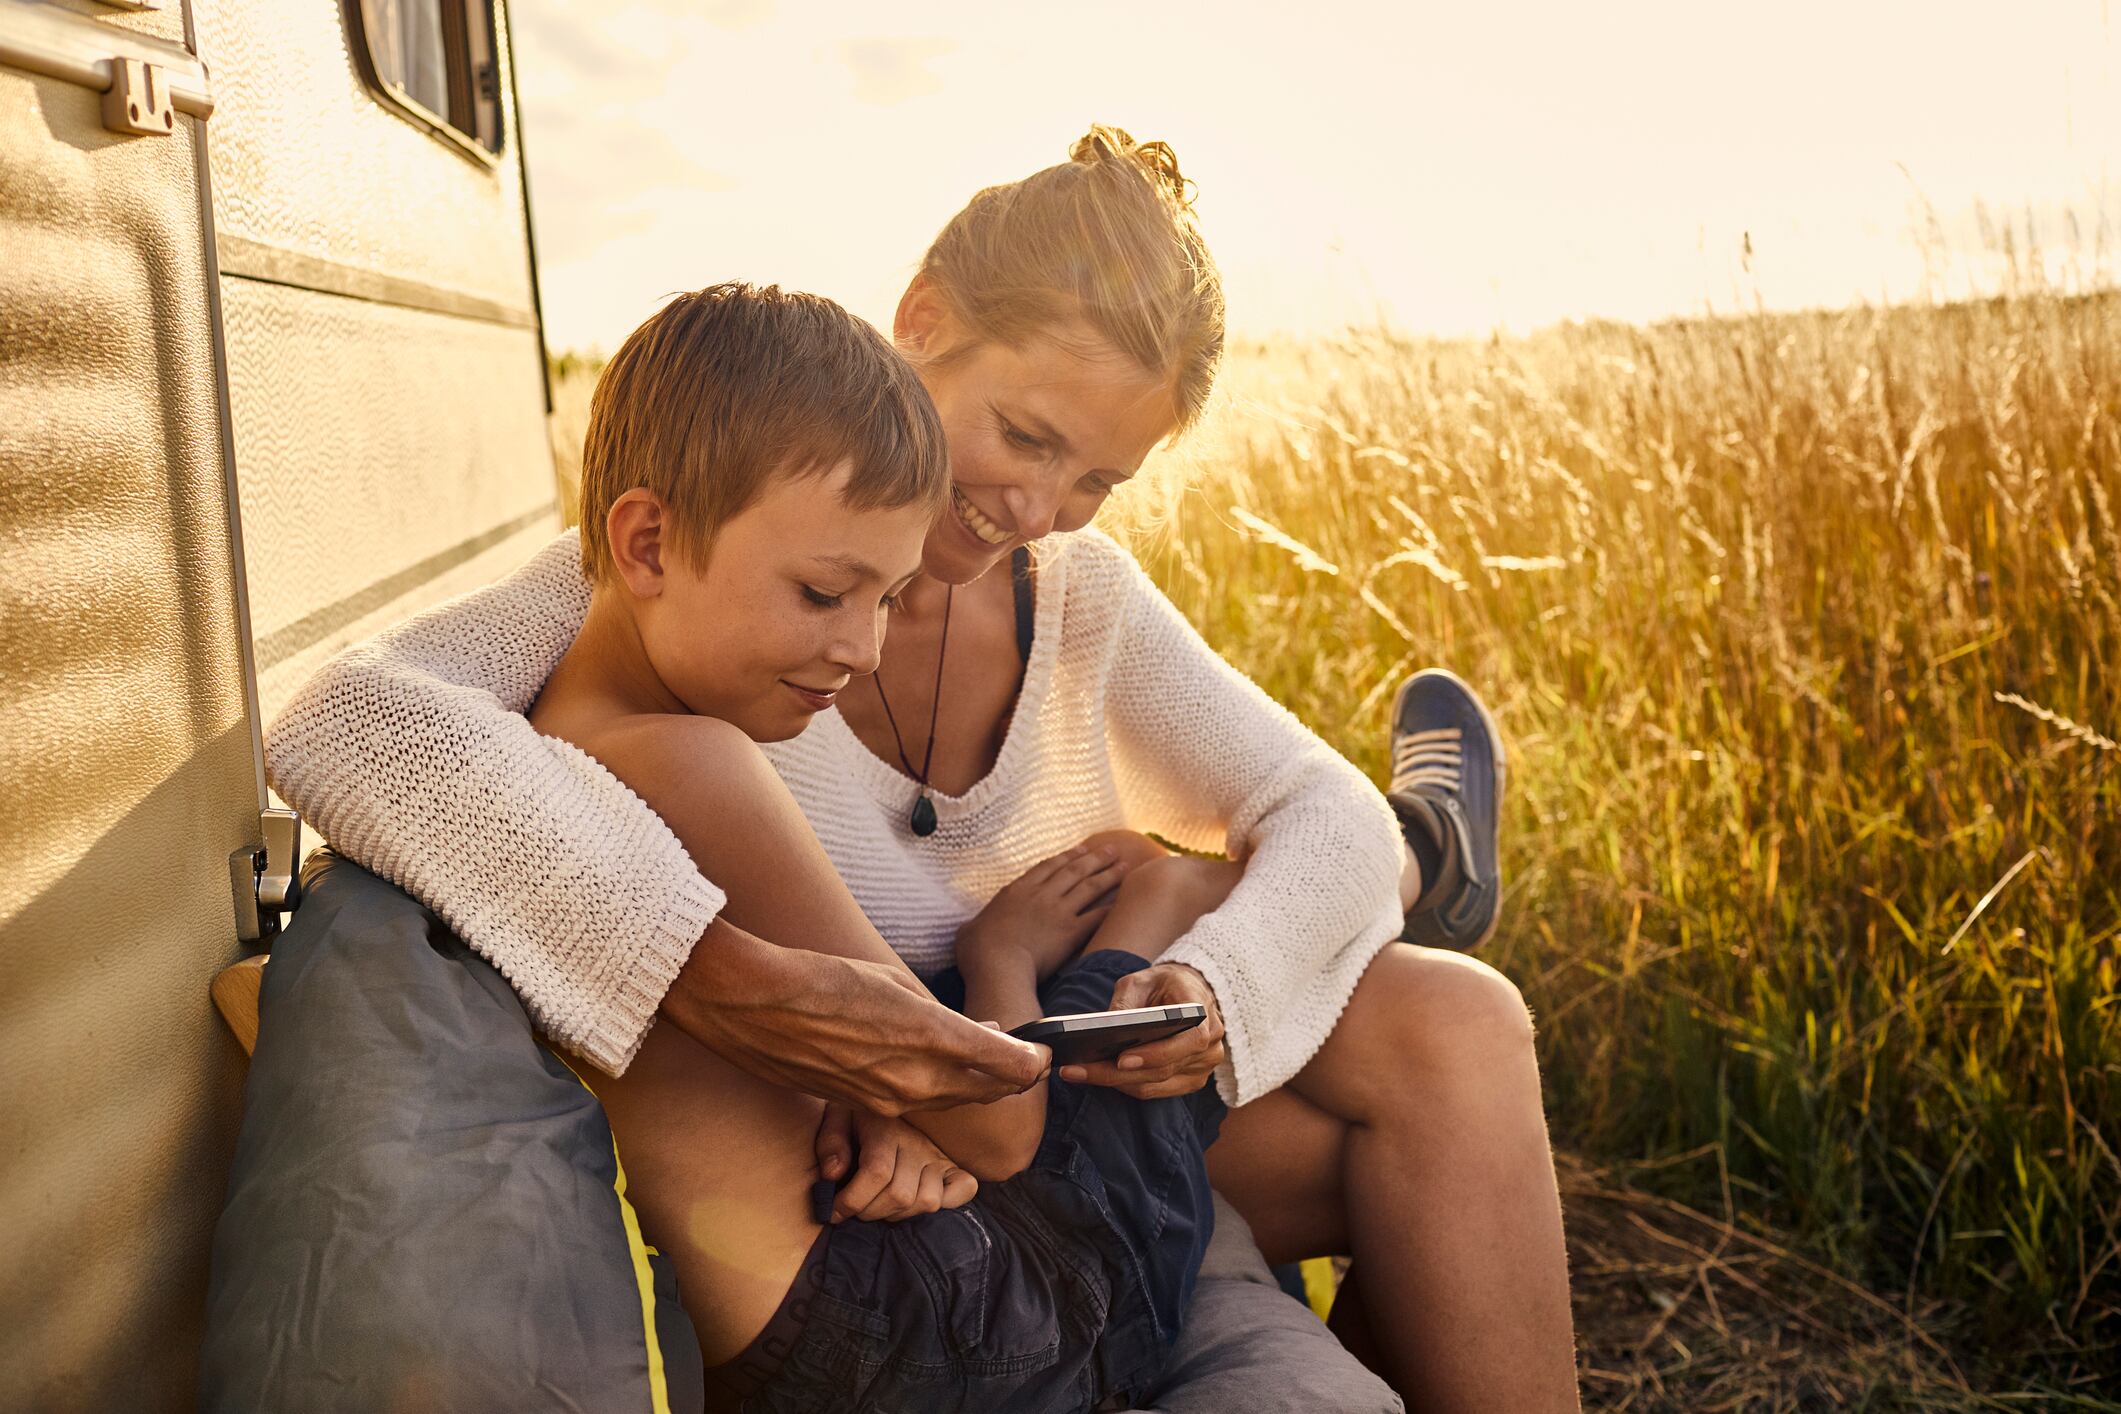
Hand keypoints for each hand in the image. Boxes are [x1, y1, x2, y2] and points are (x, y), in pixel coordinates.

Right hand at [665, 925, 1049, 1115]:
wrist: (751, 1005)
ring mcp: (887, 1101)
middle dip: (1010, 1077)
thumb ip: (936, 1017)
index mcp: (930, 1038)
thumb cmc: (820, 979)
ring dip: (975, 1086)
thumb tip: (968, 1035)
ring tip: (988, 1064)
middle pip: (986, 1091)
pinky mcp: (861, 1109)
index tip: (1043, 1052)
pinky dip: (935, 1091)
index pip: (1006, 1064)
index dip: (1032, 1061)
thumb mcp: (892, 983)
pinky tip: (933, 1072)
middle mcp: (915, 1079)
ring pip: (951, 1102)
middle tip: (1024, 1059)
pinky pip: (913, 1105)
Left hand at [815, 1103, 978, 1221]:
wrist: (888, 1097)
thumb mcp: (835, 1120)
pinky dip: (946, 1204)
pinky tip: (916, 1204)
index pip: (877, 1173)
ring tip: (880, 1207)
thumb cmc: (856, 1119)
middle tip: (854, 1210)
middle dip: (869, 1212)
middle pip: (900, 1194)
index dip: (851, 1201)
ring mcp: (938, 1157)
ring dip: (898, 1214)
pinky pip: (963, 1190)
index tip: (832, 1212)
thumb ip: (830, 1143)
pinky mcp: (952, 1167)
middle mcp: (917, 1143)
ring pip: (927, 1201)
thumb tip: (833, 1174)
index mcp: (888, 1128)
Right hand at [956, 845, 1130, 981]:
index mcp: (1017, 891)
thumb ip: (976, 925)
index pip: (1047, 868)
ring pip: (1089, 887)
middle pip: (1073, 871)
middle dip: (1094, 858)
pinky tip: (1124, 901)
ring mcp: (1058, 911)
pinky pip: (1096, 916)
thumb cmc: (977, 950)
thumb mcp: (970, 931)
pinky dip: (1111, 908)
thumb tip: (972, 929)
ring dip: (1109, 875)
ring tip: (1124, 866)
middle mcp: (1041, 895)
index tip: (1081, 849)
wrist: (997, 963)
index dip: (1066, 857)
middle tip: (1112, 850)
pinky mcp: (1070, 932)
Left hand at [1059, 962, 1225, 1098]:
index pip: (1189, 1039)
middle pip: (1164, 1068)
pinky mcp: (1192, 1080)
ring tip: (1078, 1073)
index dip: (1157, 1053)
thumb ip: (1126, 1003)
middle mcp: (1210, 1044)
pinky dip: (1127, 1086)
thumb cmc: (1164, 984)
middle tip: (1077, 1071)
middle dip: (1117, 1073)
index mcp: (1204, 1011)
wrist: (1190, 992)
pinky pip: (1156, 1091)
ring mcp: (1203, 1067)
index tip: (1121, 1058)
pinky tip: (1099, 1077)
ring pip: (1156, 1084)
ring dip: (1115, 1082)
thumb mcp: (1141, 980)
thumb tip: (1103, 1031)